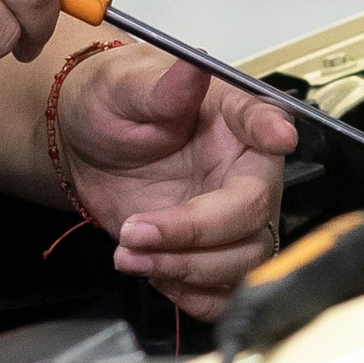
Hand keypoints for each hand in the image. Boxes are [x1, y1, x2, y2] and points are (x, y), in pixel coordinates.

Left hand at [57, 44, 288, 321]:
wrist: (84, 146)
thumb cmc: (112, 103)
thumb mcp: (125, 85)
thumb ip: (161, 86)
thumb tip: (192, 67)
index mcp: (235, 119)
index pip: (266, 120)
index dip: (273, 131)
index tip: (278, 137)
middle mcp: (245, 170)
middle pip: (255, 214)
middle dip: (197, 234)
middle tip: (137, 231)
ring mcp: (231, 217)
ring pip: (244, 262)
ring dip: (187, 270)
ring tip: (130, 255)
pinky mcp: (210, 253)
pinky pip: (224, 292)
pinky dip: (191, 295)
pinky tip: (150, 273)